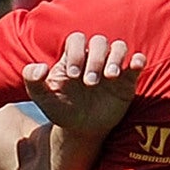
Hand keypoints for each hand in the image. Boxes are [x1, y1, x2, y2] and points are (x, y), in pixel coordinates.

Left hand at [23, 31, 145, 135]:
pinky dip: (137, 60)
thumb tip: (40, 67)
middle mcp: (93, 58)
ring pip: (119, 47)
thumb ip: (32, 80)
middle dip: (95, 60)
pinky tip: (135, 65)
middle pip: (99, 41)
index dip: (76, 53)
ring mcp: (111, 67)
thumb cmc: (61, 109)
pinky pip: (136, 62)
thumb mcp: (42, 98)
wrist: (81, 129)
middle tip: (90, 83)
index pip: (76, 40)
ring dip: (116, 58)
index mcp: (73, 57)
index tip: (73, 75)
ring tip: (110, 77)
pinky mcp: (127, 80)